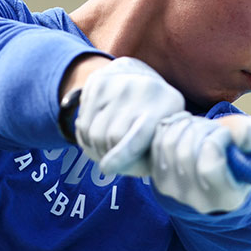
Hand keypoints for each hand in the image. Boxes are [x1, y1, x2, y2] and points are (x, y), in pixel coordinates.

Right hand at [74, 57, 184, 175]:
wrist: (141, 81)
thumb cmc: (154, 124)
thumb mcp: (161, 140)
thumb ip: (146, 161)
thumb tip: (112, 166)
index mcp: (168, 104)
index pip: (139, 135)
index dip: (120, 156)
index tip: (106, 169)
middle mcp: (143, 88)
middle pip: (112, 137)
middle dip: (111, 156)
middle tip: (117, 159)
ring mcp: (119, 83)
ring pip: (93, 133)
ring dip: (96, 148)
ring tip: (109, 146)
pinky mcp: (98, 82)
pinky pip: (82, 123)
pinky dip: (86, 137)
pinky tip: (99, 131)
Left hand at [150, 113, 250, 212]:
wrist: (222, 164)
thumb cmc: (243, 154)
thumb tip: (236, 134)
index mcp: (226, 198)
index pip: (209, 167)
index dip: (217, 139)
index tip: (226, 133)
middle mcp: (197, 200)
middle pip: (186, 153)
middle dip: (202, 128)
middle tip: (214, 126)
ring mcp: (173, 190)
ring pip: (169, 145)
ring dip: (186, 125)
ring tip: (201, 125)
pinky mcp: (157, 176)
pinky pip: (156, 141)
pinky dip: (171, 126)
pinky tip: (187, 126)